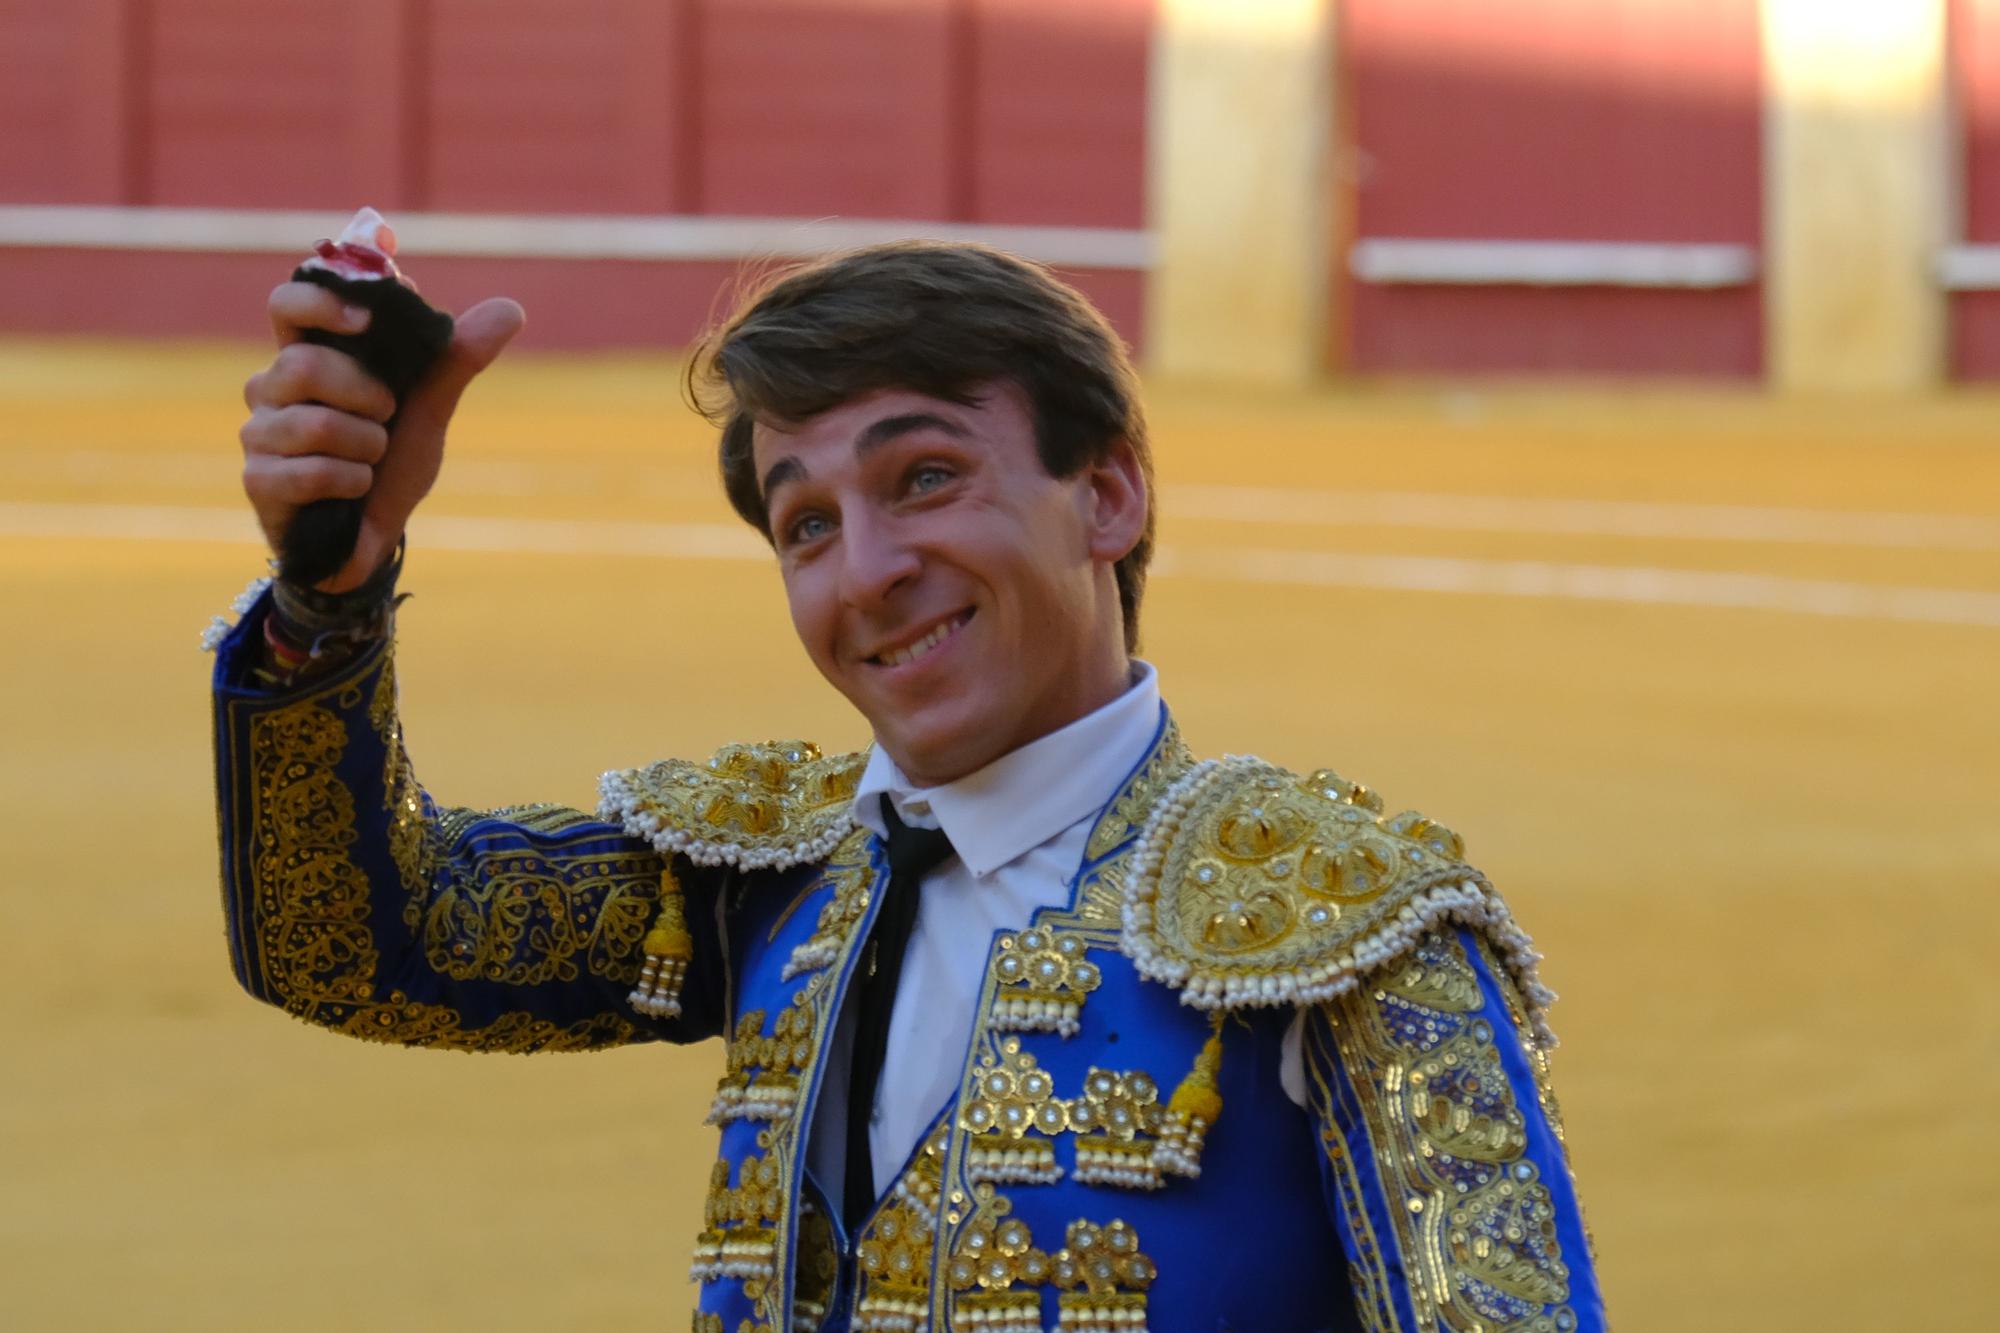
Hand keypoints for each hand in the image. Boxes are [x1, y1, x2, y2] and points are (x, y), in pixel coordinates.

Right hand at [239, 283, 524, 591]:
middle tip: (386, 416)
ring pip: (315, 424)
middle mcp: (272, 388)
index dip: (319, 301)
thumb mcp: (429, 408)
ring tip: (372, 459)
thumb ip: (458, 358)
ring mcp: (259, 434)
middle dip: (366, 396)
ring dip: (366, 447)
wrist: (377, 537)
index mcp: (309, 357)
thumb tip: (511, 308)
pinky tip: (354, 490)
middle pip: (304, 365)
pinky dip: (351, 483)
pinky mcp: (259, 480)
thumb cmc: (392, 463)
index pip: (288, 304)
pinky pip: (312, 472)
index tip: (368, 319)